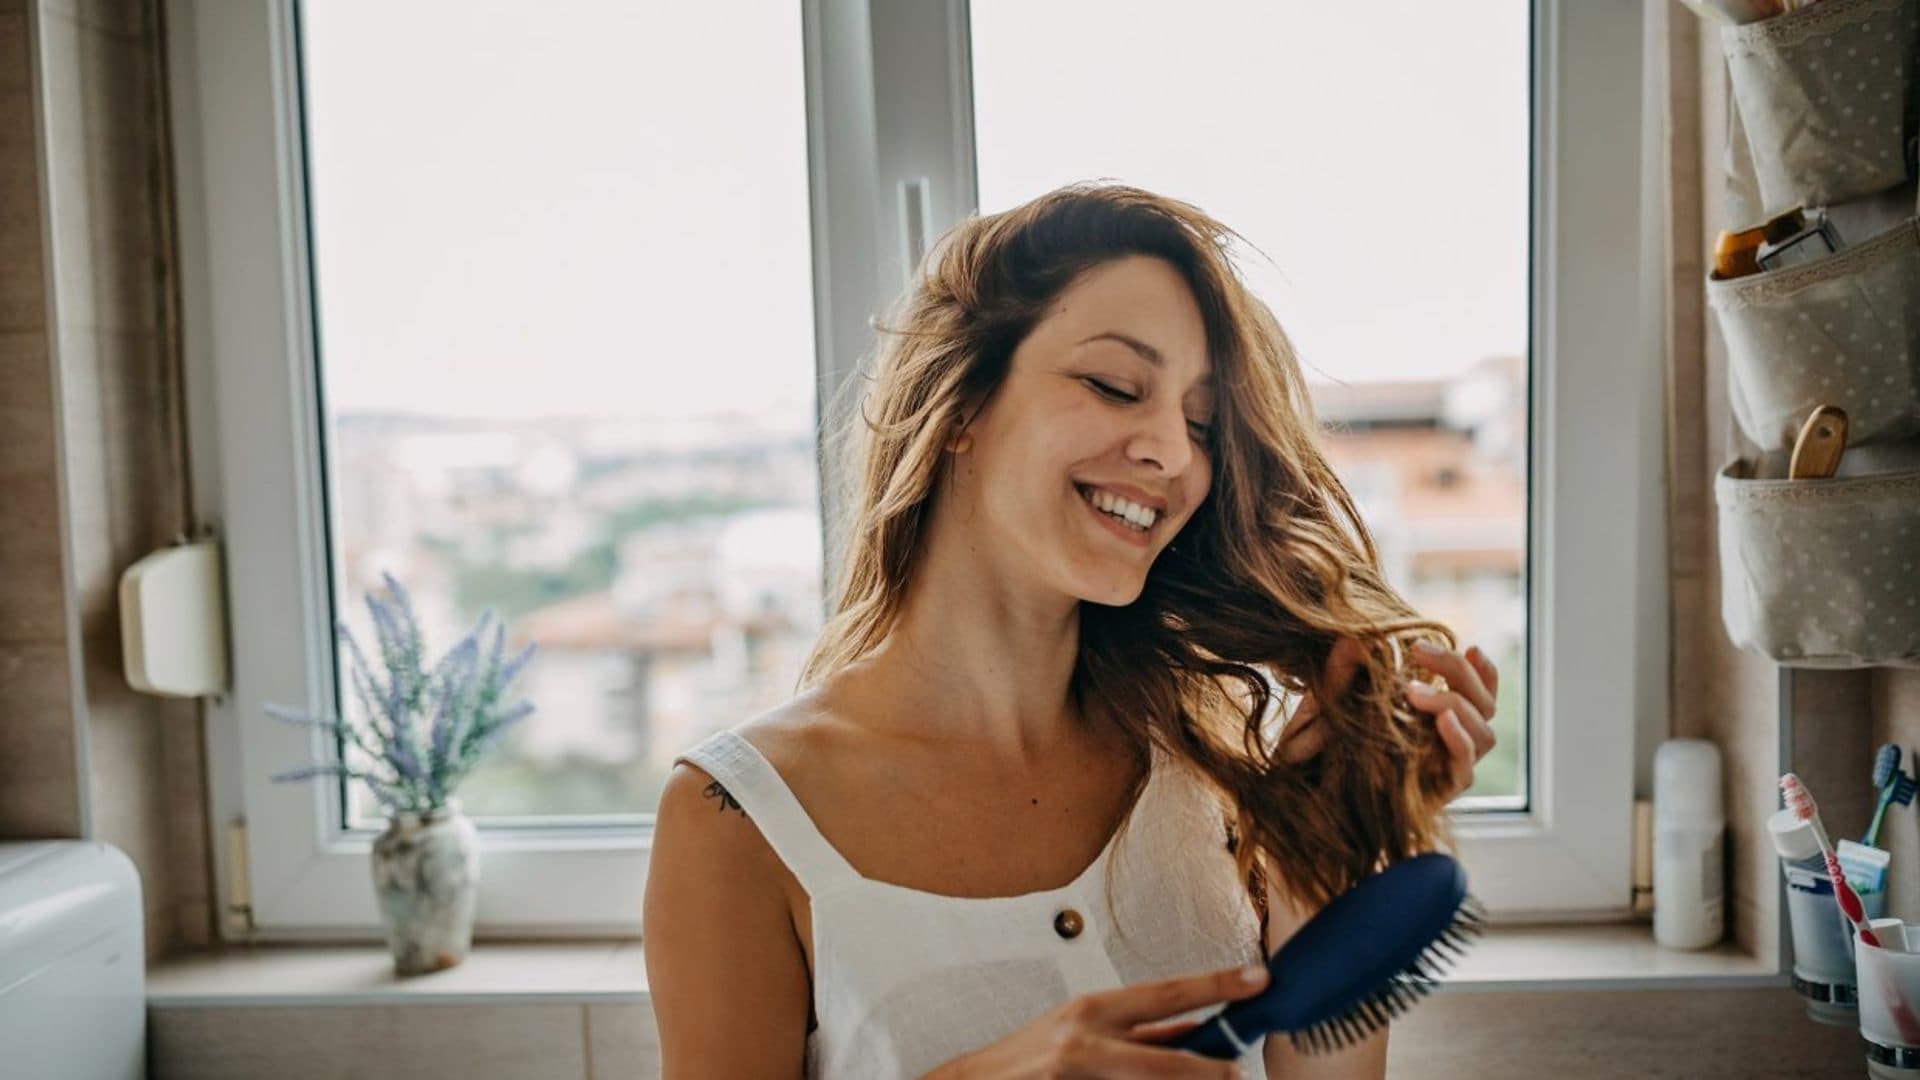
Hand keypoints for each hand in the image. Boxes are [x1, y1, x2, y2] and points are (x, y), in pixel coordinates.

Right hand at [922, 962, 1268, 1078]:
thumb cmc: (1029, 1061)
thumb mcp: (1084, 1033)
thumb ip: (1139, 1034)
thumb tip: (1197, 1030)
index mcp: (1094, 1010)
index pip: (1167, 994)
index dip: (1215, 985)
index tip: (1257, 979)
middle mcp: (1085, 1040)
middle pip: (1165, 1056)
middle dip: (1209, 1067)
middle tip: (1242, 1072)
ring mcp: (1074, 1072)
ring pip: (1150, 1077)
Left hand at [1274, 638, 1499, 799]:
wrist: (1307, 806)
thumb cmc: (1319, 753)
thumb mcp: (1329, 705)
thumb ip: (1342, 673)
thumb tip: (1354, 637)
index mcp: (1434, 719)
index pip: (1478, 693)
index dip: (1483, 671)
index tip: (1470, 646)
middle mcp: (1447, 743)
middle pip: (1484, 706)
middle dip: (1459, 672)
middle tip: (1419, 650)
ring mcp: (1445, 768)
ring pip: (1485, 734)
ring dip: (1456, 703)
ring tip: (1414, 691)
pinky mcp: (1438, 794)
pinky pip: (1465, 769)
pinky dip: (1460, 742)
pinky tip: (1441, 721)